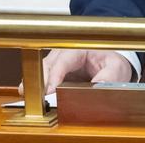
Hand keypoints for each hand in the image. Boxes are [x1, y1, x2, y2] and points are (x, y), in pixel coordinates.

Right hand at [18, 48, 133, 96]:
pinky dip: (37, 87)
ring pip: (41, 69)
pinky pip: (42, 78)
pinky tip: (32, 96)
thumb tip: (99, 85)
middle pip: (47, 63)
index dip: (55, 75)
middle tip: (34, 95)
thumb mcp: (117, 68)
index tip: (50, 89)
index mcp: (80, 49)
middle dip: (40, 78)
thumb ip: (110, 76)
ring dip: (35, 83)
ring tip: (27, 96)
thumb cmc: (113, 62)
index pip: (64, 60)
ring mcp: (58, 63)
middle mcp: (65, 54)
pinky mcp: (55, 73)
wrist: (113, 63)